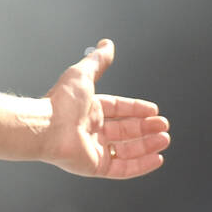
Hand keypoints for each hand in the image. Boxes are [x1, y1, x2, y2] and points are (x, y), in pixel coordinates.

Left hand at [42, 39, 169, 178]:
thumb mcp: (83, 74)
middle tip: (164, 126)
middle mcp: (92, 130)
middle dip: (146, 128)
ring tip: (164, 139)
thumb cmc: (61, 102)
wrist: (46, 128)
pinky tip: (157, 159)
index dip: (137, 109)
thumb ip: (98, 61)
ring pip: (127, 149)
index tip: (155, 110)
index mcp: (90, 110)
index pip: (119, 109)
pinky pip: (123, 168)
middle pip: (126, 130)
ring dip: (147, 145)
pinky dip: (141, 165)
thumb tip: (107, 43)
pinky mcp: (95, 166)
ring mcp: (93, 149)